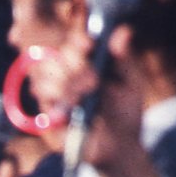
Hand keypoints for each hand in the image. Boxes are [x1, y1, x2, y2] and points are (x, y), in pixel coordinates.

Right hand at [31, 26, 146, 173]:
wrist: (121, 145)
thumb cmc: (126, 111)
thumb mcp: (131, 82)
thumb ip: (124, 58)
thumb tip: (123, 30)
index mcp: (82, 62)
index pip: (70, 43)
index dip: (76, 41)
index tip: (89, 44)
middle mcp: (63, 76)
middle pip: (53, 58)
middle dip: (73, 66)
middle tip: (94, 80)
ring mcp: (53, 97)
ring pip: (44, 80)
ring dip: (66, 84)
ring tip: (87, 94)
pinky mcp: (49, 119)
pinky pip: (44, 104)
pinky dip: (58, 103)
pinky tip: (73, 106)